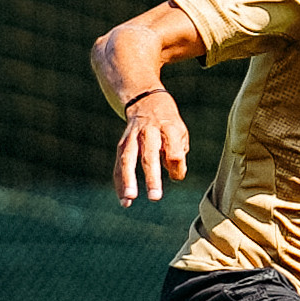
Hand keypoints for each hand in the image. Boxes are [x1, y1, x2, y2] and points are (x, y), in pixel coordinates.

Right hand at [115, 91, 190, 206]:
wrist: (145, 100)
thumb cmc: (168, 124)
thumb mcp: (180, 133)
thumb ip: (178, 154)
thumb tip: (175, 175)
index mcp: (168, 128)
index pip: (174, 151)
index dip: (177, 166)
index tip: (176, 175)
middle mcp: (149, 131)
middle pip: (149, 155)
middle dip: (152, 177)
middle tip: (155, 197)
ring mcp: (132, 137)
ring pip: (128, 159)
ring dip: (128, 180)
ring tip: (129, 198)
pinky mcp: (122, 144)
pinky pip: (119, 165)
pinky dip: (120, 183)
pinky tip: (125, 200)